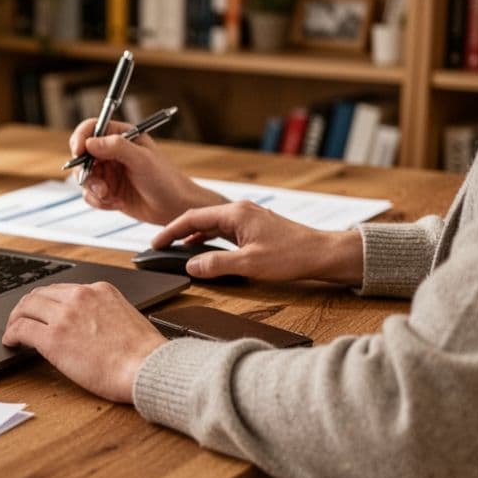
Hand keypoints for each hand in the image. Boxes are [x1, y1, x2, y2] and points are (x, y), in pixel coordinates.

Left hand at [2, 282, 166, 402]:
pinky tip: (11, 342)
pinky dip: (11, 334)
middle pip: (40, 294)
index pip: (63, 290)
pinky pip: (21, 329)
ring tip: (12, 330)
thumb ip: (104, 313)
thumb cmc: (143, 354)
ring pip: (26, 307)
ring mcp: (65, 315)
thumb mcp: (126, 317)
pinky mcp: (53, 338)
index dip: (47, 302)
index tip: (42, 311)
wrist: (147, 368)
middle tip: (20, 319)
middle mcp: (80, 296)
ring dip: (15, 318)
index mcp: (100, 290)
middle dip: (27, 307)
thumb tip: (90, 325)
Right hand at [70, 118, 222, 225]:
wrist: (174, 208)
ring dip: (94, 189)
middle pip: (82, 155)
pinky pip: (90, 195)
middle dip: (86, 172)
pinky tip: (116, 203)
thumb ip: (116, 147)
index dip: (80, 138)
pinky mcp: (108, 191)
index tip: (78, 151)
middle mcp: (112, 152)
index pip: (92, 128)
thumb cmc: (165, 180)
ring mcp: (109, 172)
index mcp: (121, 136)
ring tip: (110, 196)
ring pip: (84, 177)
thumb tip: (90, 142)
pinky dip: (99, 201)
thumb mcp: (142, 159)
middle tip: (99, 185)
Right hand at [152, 201, 364, 285]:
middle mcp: (240, 211)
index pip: (192, 218)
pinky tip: (204, 251)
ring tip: (177, 251)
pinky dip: (209, 240)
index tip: (155, 243)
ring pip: (212, 225)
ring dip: (194, 237)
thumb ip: (216, 265)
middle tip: (160, 247)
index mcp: (235, 213)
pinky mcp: (255, 228)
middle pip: (200, 219)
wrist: (322, 253)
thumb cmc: (291, 255)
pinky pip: (224, 231)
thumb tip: (190, 266)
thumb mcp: (249, 264)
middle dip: (178, 233)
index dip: (170, 231)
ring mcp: (248, 218)